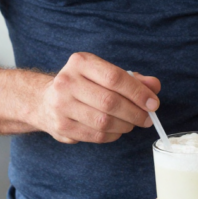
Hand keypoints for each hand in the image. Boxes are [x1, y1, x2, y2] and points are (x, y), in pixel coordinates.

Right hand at [35, 52, 160, 143]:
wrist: (44, 100)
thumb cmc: (83, 85)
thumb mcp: (103, 73)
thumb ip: (131, 79)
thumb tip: (154, 86)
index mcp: (80, 62)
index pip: (115, 77)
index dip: (138, 92)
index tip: (153, 103)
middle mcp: (67, 82)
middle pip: (110, 102)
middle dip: (135, 113)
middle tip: (147, 118)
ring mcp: (61, 105)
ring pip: (104, 122)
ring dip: (125, 125)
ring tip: (132, 123)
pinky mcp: (61, 126)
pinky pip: (96, 136)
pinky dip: (113, 135)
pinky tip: (117, 130)